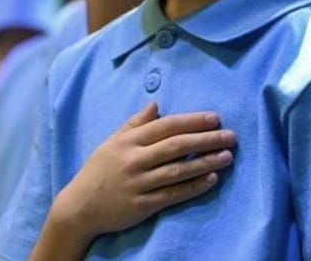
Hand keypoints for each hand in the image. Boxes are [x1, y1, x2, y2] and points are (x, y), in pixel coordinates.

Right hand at [50, 101, 235, 241]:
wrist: (79, 207)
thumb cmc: (98, 171)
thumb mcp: (112, 142)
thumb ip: (135, 123)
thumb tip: (156, 104)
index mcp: (128, 141)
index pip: (166, 126)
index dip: (192, 121)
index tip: (215, 118)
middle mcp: (134, 160)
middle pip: (176, 146)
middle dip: (206, 139)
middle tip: (231, 136)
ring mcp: (138, 184)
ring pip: (178, 171)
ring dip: (205, 162)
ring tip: (227, 156)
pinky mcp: (142, 206)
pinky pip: (173, 194)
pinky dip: (193, 187)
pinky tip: (212, 179)